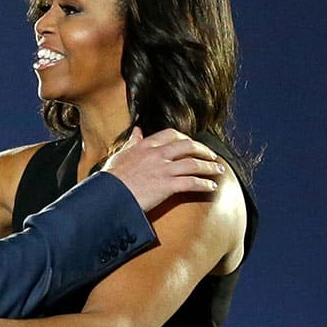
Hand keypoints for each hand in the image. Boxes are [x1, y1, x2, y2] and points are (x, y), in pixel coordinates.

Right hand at [102, 127, 224, 211]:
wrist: (108, 196)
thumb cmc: (111, 178)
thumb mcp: (120, 154)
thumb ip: (132, 142)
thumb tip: (136, 130)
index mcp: (145, 146)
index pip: (171, 134)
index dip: (185, 138)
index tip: (192, 144)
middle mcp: (157, 155)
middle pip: (188, 146)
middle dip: (203, 150)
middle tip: (211, 156)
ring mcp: (163, 170)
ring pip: (194, 164)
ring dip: (210, 167)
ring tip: (218, 171)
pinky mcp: (167, 186)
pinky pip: (191, 182)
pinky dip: (204, 184)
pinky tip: (211, 187)